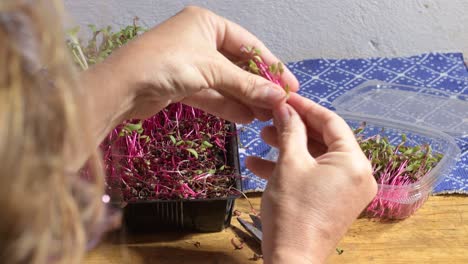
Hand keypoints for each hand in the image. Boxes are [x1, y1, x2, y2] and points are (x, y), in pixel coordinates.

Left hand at [95, 6, 298, 122]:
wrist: (121, 87)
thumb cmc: (167, 63)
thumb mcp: (212, 70)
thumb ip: (247, 84)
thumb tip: (279, 97)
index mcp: (207, 23)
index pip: (248, 44)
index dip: (271, 65)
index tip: (291, 85)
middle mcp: (199, 40)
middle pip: (237, 65)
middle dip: (257, 86)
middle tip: (278, 105)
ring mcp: (190, 63)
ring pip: (224, 82)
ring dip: (244, 99)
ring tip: (265, 117)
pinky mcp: (181, 84)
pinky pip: (211, 94)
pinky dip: (227, 106)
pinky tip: (245, 118)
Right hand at [246, 93, 376, 262]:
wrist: (292, 259)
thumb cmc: (292, 211)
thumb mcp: (289, 163)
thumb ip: (290, 130)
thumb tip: (285, 107)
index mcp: (354, 161)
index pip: (331, 122)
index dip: (305, 106)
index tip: (284, 97)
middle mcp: (357, 174)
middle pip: (324, 139)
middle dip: (294, 128)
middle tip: (270, 117)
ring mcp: (347, 189)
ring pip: (316, 157)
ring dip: (289, 147)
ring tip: (262, 137)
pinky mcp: (334, 201)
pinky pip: (314, 175)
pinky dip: (292, 168)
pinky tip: (259, 164)